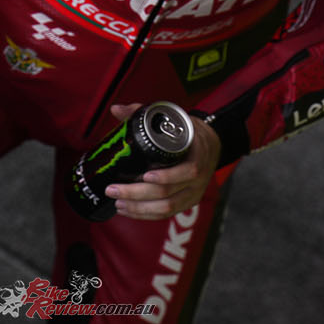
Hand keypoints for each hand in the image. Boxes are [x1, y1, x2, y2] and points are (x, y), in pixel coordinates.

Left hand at [103, 103, 219, 220]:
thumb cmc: (187, 132)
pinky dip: (146, 215)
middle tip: (113, 189)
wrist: (210, 144)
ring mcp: (193, 193)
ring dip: (139, 208)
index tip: (144, 175)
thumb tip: (115, 109)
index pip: (187, 171)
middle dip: (137, 193)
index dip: (166, 176)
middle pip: (168, 192)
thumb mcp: (172, 120)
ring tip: (118, 202)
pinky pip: (166, 214)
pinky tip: (128, 210)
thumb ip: (142, 112)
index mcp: (198, 155)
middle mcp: (198, 178)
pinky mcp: (187, 203)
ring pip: (166, 208)